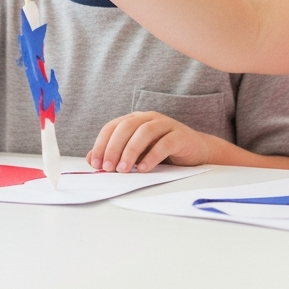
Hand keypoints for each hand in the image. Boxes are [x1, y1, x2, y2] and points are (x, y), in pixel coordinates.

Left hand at [88, 112, 212, 171]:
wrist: (195, 151)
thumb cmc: (162, 151)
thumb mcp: (135, 153)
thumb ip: (115, 154)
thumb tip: (92, 160)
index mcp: (134, 120)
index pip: (112, 127)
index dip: (102, 144)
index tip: (96, 163)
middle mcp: (148, 118)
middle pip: (126, 127)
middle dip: (114, 147)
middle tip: (109, 167)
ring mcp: (165, 124)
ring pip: (144, 132)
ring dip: (131, 151)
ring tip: (124, 170)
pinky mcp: (179, 135)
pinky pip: (164, 143)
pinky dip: (152, 156)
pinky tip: (145, 168)